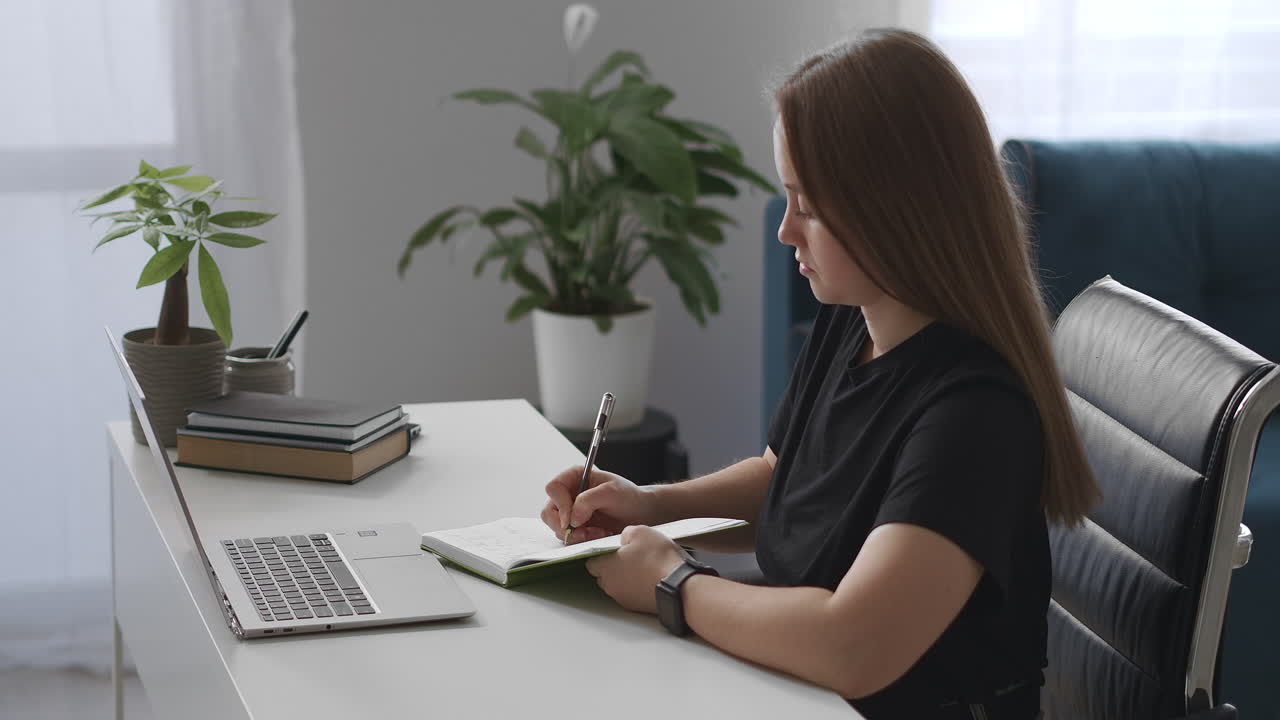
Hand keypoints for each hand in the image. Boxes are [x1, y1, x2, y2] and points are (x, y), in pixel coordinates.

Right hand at [540, 465, 660, 542]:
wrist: (641, 514)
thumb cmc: (629, 497)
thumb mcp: (612, 492)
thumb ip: (589, 500)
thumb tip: (572, 517)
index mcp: (574, 477)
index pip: (553, 488)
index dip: (560, 504)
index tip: (572, 519)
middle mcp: (568, 494)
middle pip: (549, 512)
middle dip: (566, 526)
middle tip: (585, 532)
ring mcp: (570, 512)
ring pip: (557, 528)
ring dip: (576, 535)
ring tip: (598, 533)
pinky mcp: (575, 528)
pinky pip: (568, 538)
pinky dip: (581, 541)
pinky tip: (598, 535)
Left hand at [585, 526, 683, 613]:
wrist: (679, 585)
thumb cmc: (659, 561)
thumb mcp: (640, 532)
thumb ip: (626, 533)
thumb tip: (625, 538)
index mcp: (606, 567)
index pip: (592, 562)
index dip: (602, 553)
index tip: (612, 548)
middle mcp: (611, 586)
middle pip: (604, 575)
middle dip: (614, 566)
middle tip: (630, 556)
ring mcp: (625, 599)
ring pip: (619, 586)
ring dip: (627, 577)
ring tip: (645, 566)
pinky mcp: (639, 607)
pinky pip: (633, 595)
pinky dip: (639, 587)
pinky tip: (652, 578)